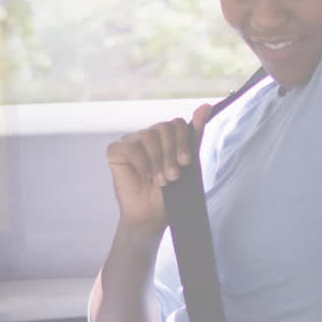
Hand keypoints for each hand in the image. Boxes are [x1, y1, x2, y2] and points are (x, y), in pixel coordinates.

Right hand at [106, 104, 211, 236]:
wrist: (152, 214)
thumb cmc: (170, 192)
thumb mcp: (186, 162)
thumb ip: (194, 134)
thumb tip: (206, 106)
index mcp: (163, 137)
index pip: (175, 123)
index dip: (182, 142)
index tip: (185, 163)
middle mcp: (146, 136)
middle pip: (163, 128)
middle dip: (171, 154)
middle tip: (172, 176)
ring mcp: (130, 142)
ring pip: (147, 136)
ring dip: (157, 161)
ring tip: (160, 180)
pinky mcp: (115, 152)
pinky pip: (129, 147)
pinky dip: (140, 162)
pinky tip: (143, 174)